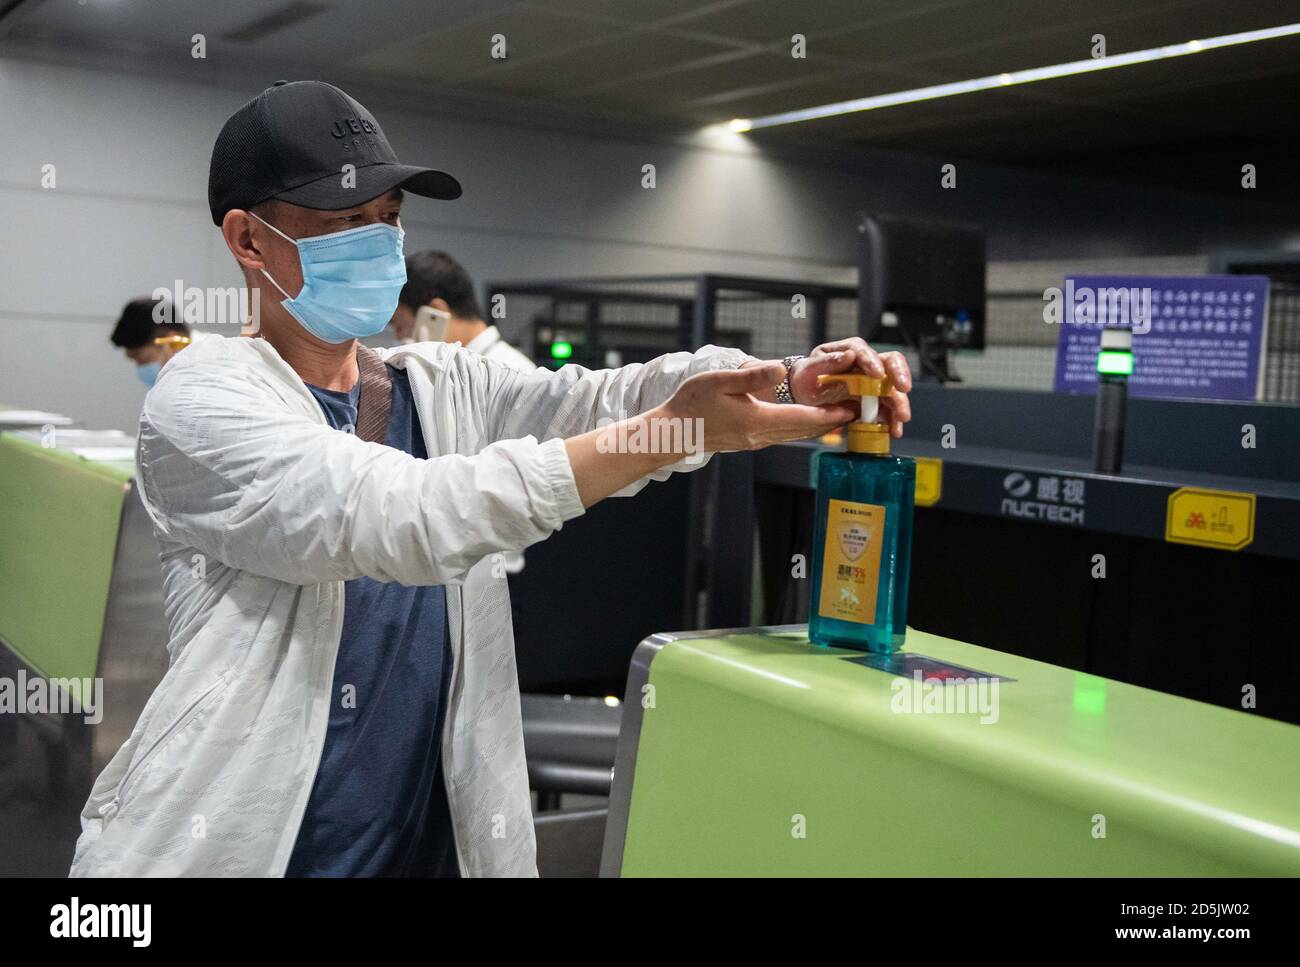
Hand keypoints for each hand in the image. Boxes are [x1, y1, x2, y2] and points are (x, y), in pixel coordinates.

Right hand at [658, 362, 855, 452]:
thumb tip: (780, 368)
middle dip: (832, 421)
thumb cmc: (691, 404)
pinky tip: (810, 420)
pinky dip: (803, 427)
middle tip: (857, 411)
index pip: (802, 418)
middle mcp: (761, 436)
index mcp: (756, 420)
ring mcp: (756, 441)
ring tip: (841, 414)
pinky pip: (785, 435)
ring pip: (796, 434)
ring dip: (820, 426)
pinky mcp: (750, 441)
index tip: (851, 409)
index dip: (829, 414)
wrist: (672, 432)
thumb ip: (751, 376)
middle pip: (805, 429)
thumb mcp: (719, 382)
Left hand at [789, 337, 912, 437]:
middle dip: (899, 375)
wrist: (806, 395)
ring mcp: (873, 382)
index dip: (872, 362)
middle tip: (903, 389)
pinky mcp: (875, 400)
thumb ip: (829, 362)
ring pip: (893, 388)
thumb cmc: (808, 377)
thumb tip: (850, 354)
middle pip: (890, 362)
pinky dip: (893, 419)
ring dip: (899, 403)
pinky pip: (888, 407)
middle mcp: (866, 363)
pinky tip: (894, 429)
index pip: (864, 351)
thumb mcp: (811, 369)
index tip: (877, 374)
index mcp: (850, 350)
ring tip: (900, 419)